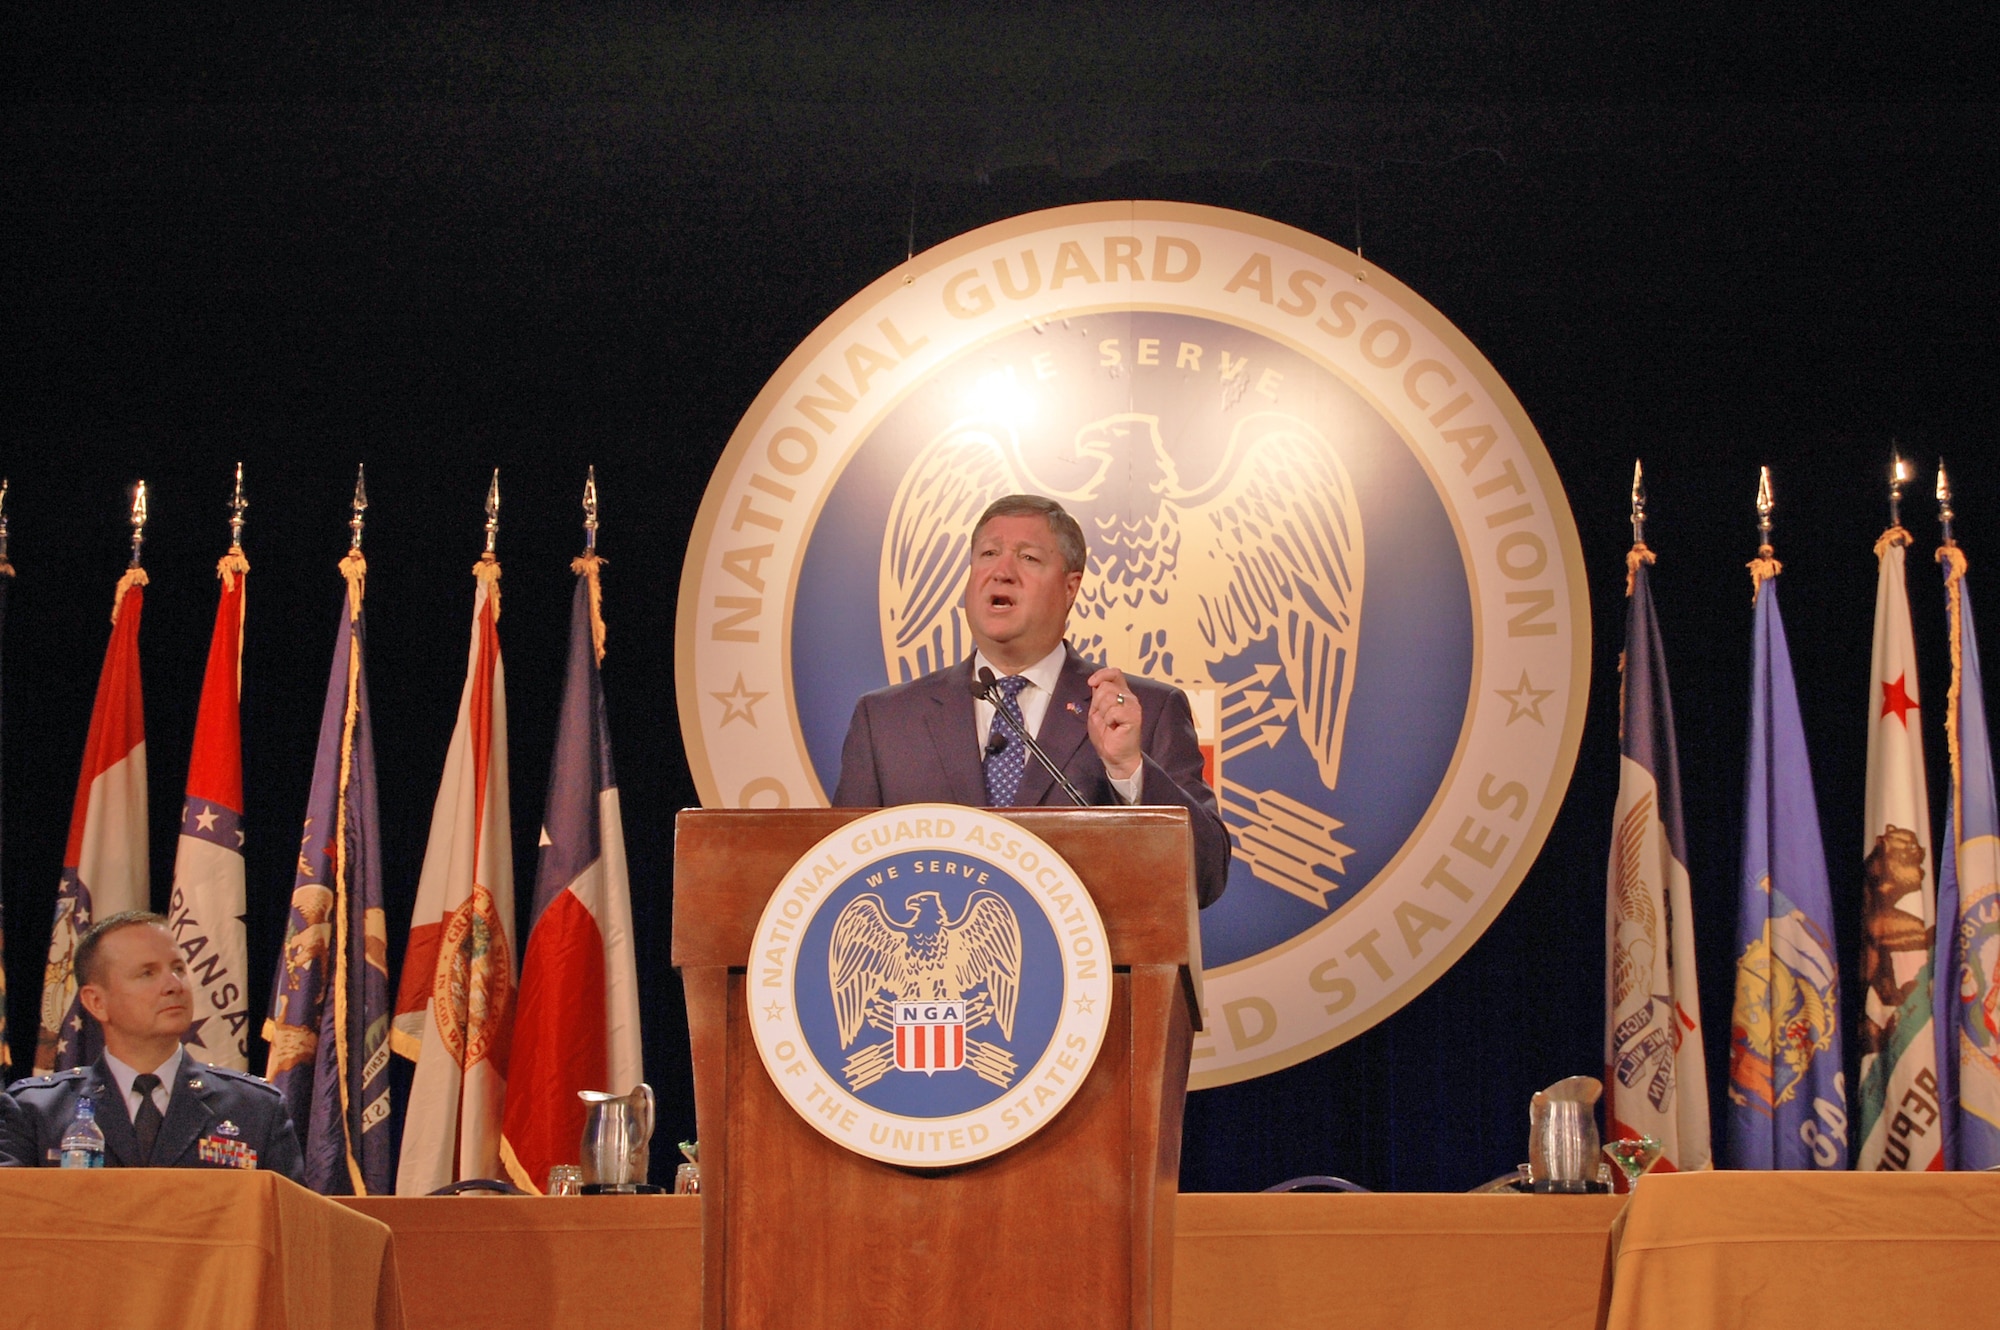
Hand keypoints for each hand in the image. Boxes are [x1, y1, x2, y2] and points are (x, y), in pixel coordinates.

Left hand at [1086, 666, 1141, 780]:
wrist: (1115, 756)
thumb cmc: (1107, 736)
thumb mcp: (1097, 711)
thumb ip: (1098, 696)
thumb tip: (1095, 682)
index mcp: (1121, 694)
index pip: (1114, 673)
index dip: (1101, 674)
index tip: (1091, 683)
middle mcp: (1129, 697)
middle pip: (1106, 686)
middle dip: (1097, 702)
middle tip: (1103, 717)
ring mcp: (1133, 706)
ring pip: (1108, 696)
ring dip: (1103, 712)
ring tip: (1109, 723)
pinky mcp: (1134, 716)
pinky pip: (1113, 710)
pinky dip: (1108, 720)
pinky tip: (1114, 727)